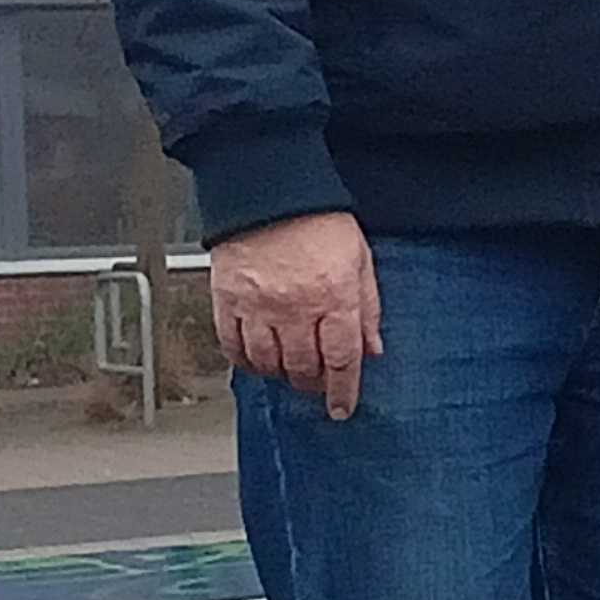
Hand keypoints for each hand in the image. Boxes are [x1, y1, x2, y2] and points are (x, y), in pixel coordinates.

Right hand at [212, 209, 380, 421]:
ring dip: (280, 374)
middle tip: (317, 384)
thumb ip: (368, 307)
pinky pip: (232, 346)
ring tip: (289, 371)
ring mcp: (257, 306)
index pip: (341, 360)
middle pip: (303, 367)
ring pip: (267, 362)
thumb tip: (372, 347)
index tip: (341, 408)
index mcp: (334, 296)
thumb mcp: (360, 260)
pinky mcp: (226, 299)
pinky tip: (255, 360)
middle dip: (312, 383)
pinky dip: (245, 361)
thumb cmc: (318, 220)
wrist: (270, 190)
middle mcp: (295, 307)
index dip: (343, 391)